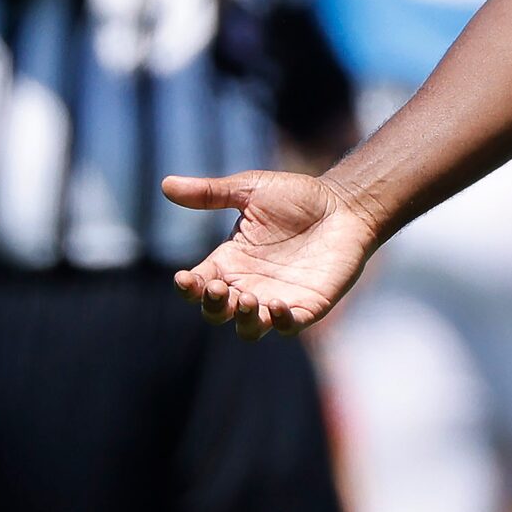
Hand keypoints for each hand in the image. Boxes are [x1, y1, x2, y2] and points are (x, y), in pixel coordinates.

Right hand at [162, 169, 381, 338]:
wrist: (346, 204)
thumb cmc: (299, 197)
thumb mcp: (251, 190)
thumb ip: (211, 193)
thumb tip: (165, 184)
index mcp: (230, 262)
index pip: (198, 285)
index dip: (188, 287)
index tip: (185, 278)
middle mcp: (249, 285)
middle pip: (217, 312)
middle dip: (213, 305)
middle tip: (218, 287)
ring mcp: (278, 298)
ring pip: (248, 327)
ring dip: (243, 319)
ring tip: (248, 299)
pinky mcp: (308, 305)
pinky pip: (288, 326)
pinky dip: (280, 323)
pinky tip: (278, 308)